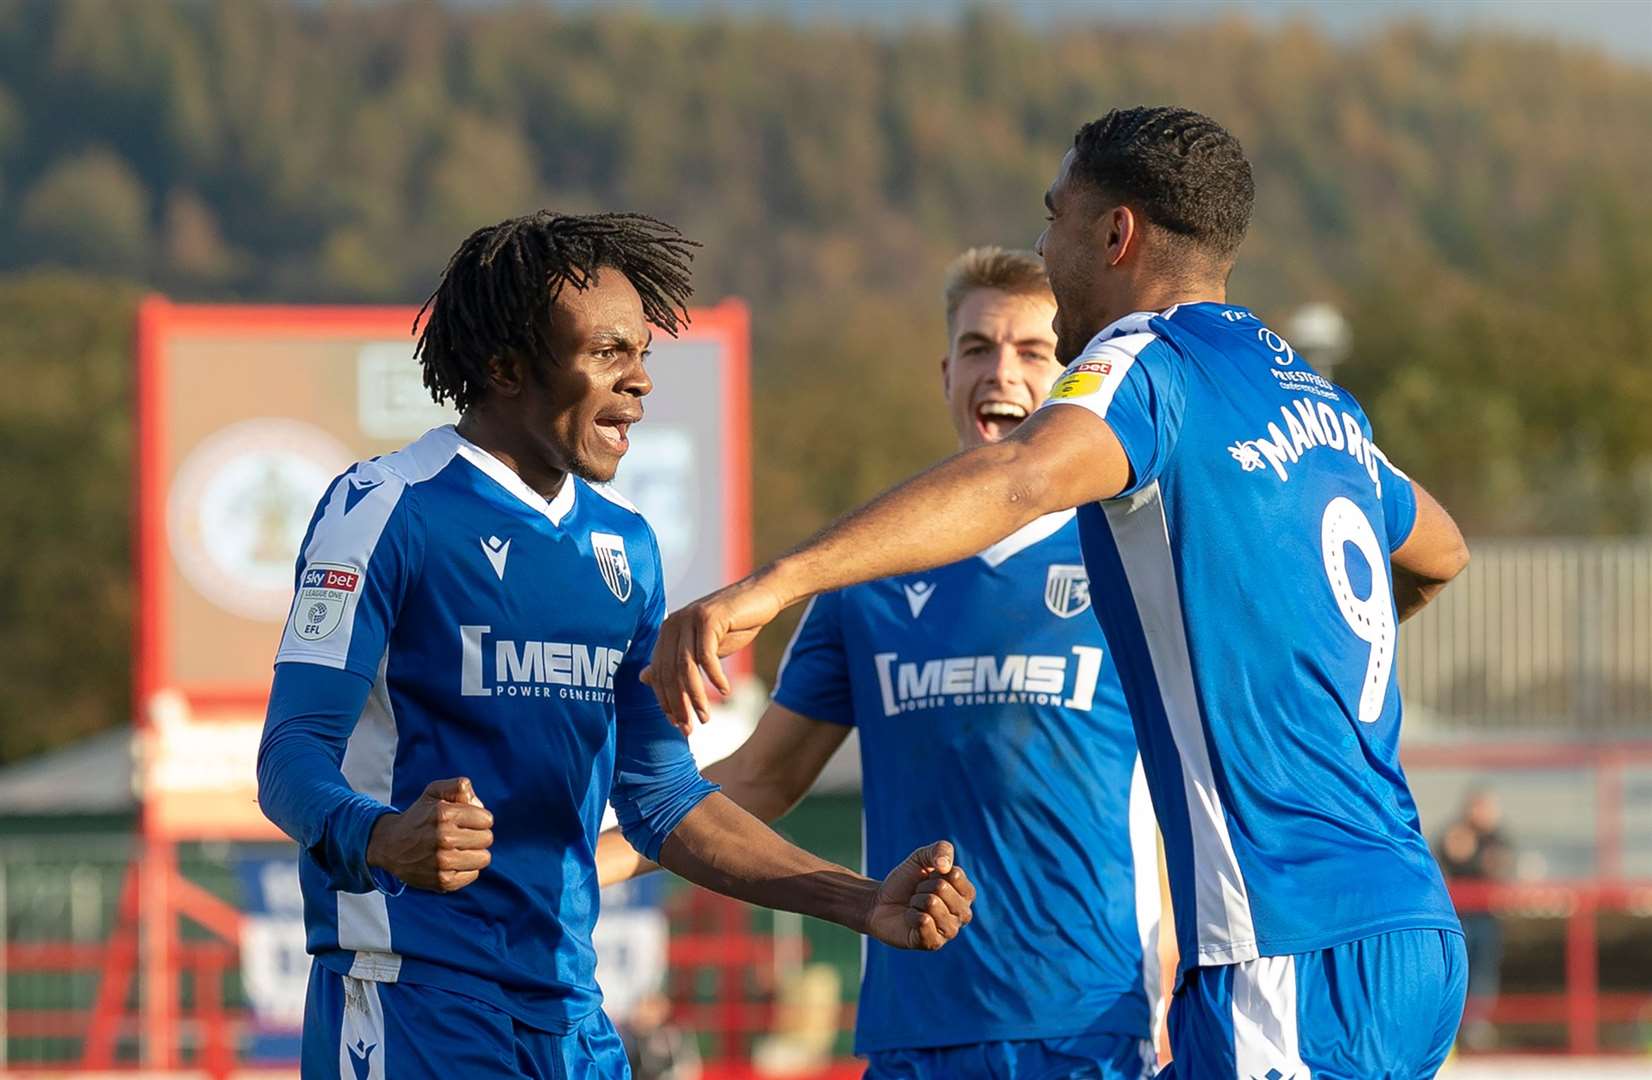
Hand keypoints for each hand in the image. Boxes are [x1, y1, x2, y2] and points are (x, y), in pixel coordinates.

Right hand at [366, 777, 493, 892]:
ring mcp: (443, 862)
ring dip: (474, 853)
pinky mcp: (443, 881)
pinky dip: (466, 869)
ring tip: (458, 849)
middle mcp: (443, 838)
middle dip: (478, 835)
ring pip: (484, 858)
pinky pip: (473, 875)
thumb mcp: (433, 792)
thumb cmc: (419, 817)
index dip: (479, 819)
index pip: (487, 820)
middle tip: (462, 835)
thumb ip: (459, 786)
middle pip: (487, 839)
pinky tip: (452, 862)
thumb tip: (478, 803)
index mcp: (444, 814)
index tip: (465, 821)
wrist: (390, 846)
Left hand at [643, 577, 784, 733]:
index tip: (677, 724)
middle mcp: (673, 623)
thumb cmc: (733, 624)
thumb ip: (676, 662)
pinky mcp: (709, 617)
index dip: (666, 701)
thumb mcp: (702, 647)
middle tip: (690, 729)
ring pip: (686, 667)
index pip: (659, 673)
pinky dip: (714, 677)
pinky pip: (706, 655)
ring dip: (695, 696)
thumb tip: (644, 678)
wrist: (762, 595)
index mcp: (667, 632)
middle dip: (679, 705)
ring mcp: (690, 619)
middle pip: (670, 673)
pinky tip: (724, 692)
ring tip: (706, 717)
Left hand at [865, 841, 974, 950]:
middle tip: (917, 894)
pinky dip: (911, 916)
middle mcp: (963, 914)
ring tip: (914, 906)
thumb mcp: (921, 858)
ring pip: (933, 904)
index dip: (934, 872)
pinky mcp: (934, 943)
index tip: (928, 878)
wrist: (880, 903)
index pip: (955, 874)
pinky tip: (910, 919)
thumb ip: (940, 850)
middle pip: (942, 888)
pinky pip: (924, 922)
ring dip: (916, 901)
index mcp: (965, 893)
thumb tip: (945, 867)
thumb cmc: (905, 882)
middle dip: (922, 886)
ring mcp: (950, 931)